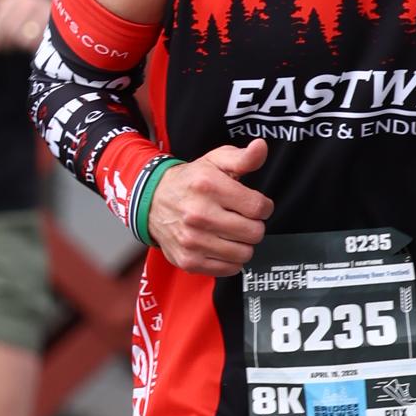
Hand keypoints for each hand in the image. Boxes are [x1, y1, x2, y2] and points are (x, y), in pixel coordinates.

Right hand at [149, 138, 272, 275]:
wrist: (152, 202)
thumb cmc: (191, 181)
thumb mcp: (215, 161)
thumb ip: (242, 158)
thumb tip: (260, 147)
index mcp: (208, 186)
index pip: (258, 207)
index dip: (263, 207)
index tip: (254, 205)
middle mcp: (198, 214)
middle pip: (254, 233)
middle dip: (254, 226)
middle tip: (242, 219)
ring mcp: (192, 240)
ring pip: (244, 253)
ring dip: (243, 244)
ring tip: (232, 232)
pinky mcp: (189, 261)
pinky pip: (229, 269)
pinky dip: (231, 260)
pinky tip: (222, 245)